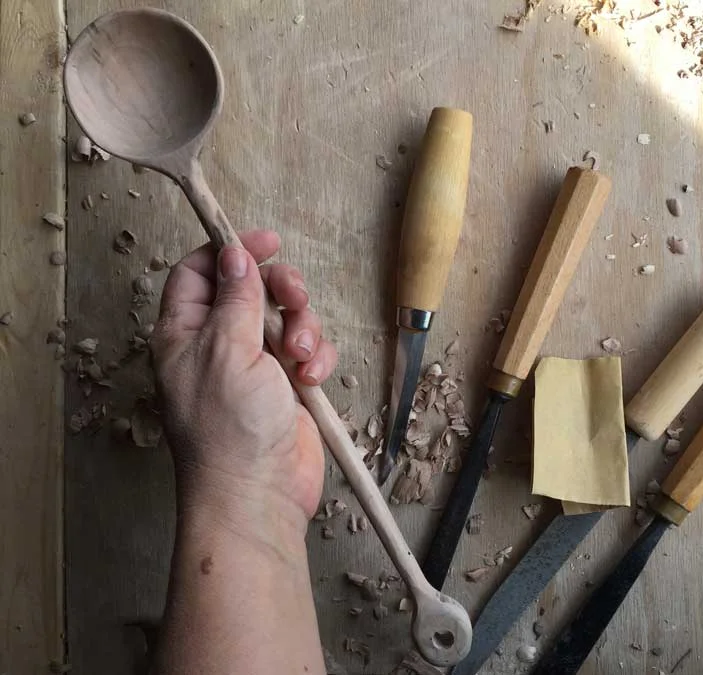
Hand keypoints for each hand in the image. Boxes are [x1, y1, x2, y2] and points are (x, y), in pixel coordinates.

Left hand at [151, 230, 336, 522]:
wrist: (260, 493)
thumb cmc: (228, 428)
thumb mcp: (226, 350)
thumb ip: (235, 298)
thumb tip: (235, 254)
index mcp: (186, 332)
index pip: (200, 272)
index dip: (231, 249)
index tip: (268, 241)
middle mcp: (219, 344)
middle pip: (253, 288)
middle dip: (282, 289)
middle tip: (295, 298)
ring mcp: (256, 365)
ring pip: (287, 317)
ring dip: (303, 328)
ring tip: (300, 356)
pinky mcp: (288, 385)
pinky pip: (309, 349)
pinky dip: (316, 358)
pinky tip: (312, 379)